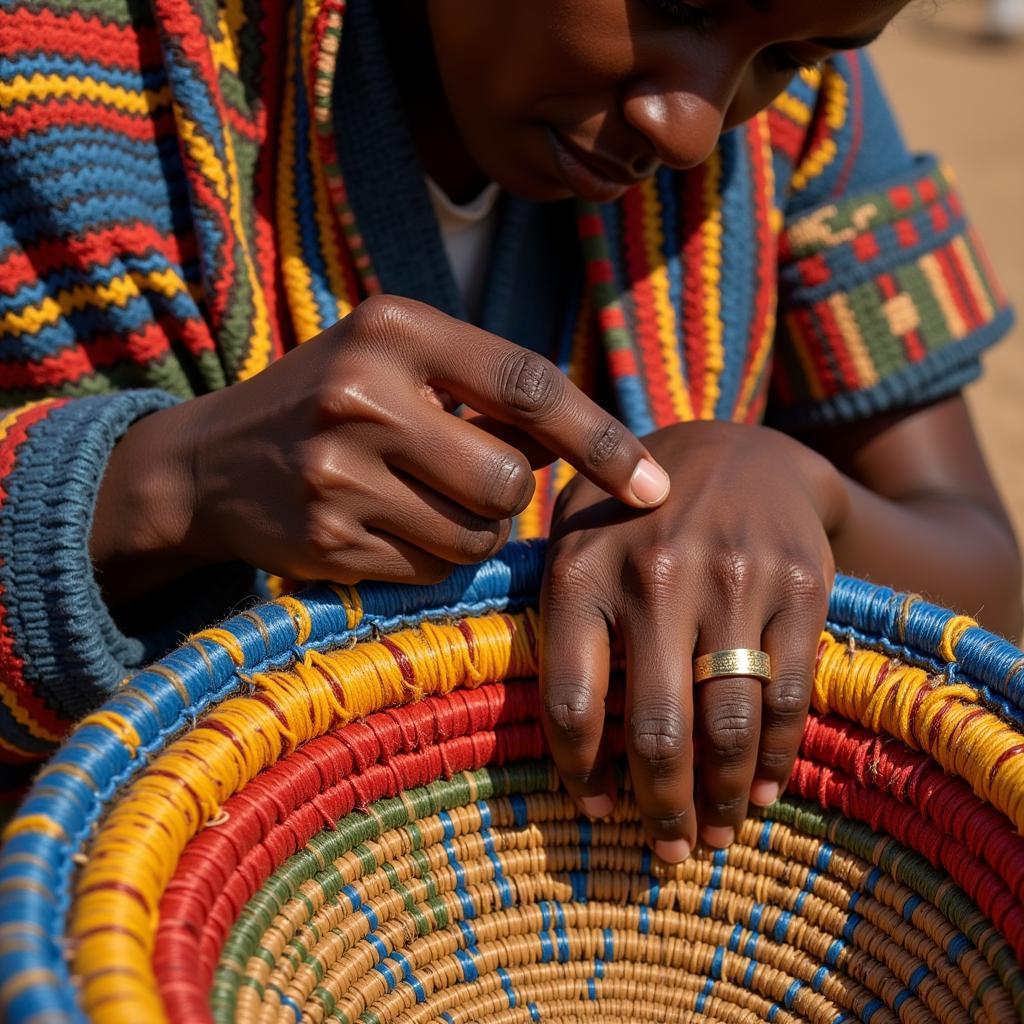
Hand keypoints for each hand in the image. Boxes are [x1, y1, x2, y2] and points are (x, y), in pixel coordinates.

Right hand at [91, 296, 668, 590]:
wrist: (208, 464)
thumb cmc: (327, 402)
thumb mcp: (395, 362)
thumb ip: (482, 391)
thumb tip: (582, 450)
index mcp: (395, 329)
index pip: (529, 384)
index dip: (602, 438)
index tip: (652, 485)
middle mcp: (363, 394)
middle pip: (508, 481)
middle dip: (507, 494)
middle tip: (464, 476)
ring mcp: (338, 473)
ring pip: (476, 536)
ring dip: (471, 529)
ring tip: (416, 499)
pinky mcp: (326, 539)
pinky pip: (431, 570)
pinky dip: (429, 558)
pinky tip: (382, 528)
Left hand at [540, 420, 846, 860]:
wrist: (739, 450)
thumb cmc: (636, 513)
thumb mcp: (575, 541)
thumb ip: (561, 625)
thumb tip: (575, 748)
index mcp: (582, 569)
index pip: (572, 704)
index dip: (582, 775)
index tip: (595, 810)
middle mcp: (656, 574)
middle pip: (658, 731)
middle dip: (662, 809)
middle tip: (668, 851)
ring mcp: (734, 578)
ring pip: (729, 724)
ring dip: (725, 798)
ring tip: (717, 834)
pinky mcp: (800, 584)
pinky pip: (789, 696)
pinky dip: (777, 757)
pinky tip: (764, 788)